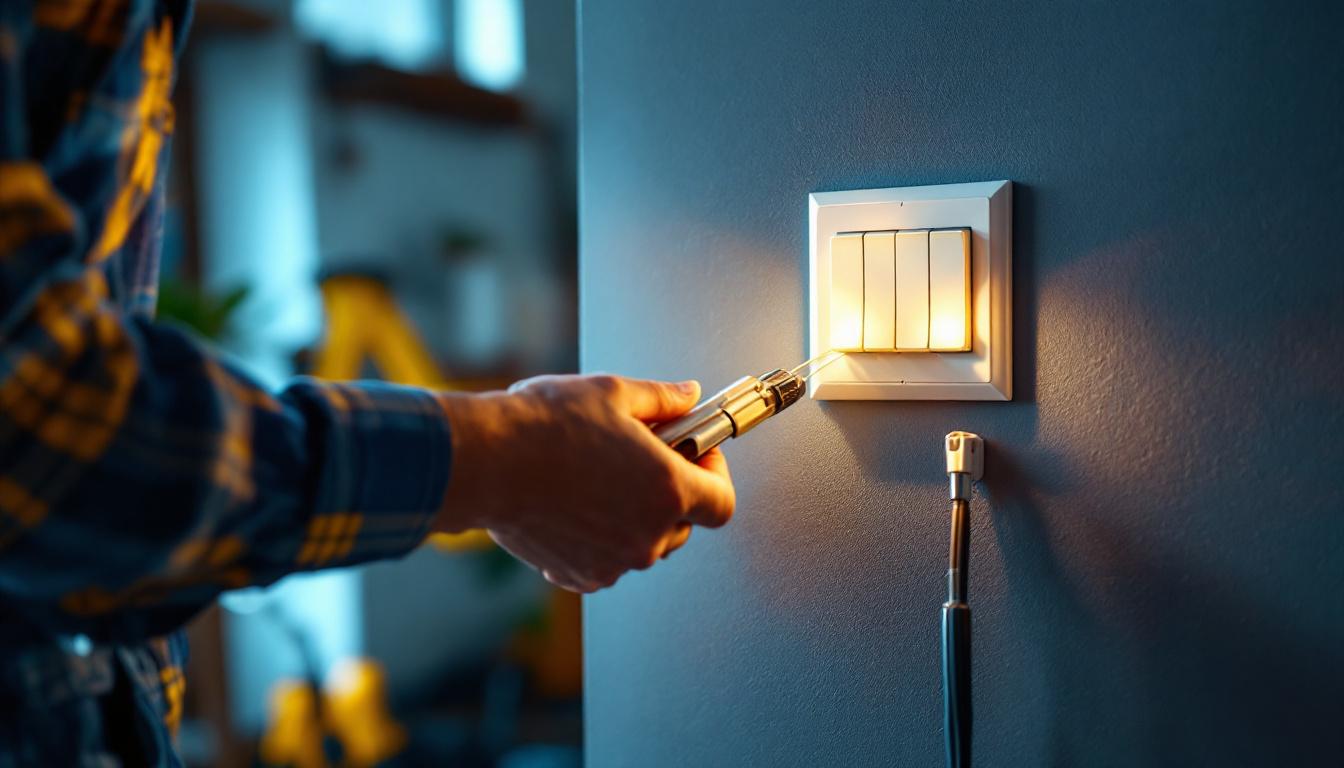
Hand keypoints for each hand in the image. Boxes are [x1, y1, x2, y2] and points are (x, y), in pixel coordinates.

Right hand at [436, 374, 734, 591]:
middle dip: (671, 492)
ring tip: (603, 478)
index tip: (696, 456)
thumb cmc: (544, 427)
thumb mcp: (614, 393)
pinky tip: (578, 505)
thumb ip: (663, 399)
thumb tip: (688, 394)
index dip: (715, 476)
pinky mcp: (580, 575)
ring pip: (644, 543)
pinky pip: (609, 561)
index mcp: (667, 490)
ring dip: (636, 516)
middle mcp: (647, 535)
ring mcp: (614, 562)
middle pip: (684, 524)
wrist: (484, 462)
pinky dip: (602, 539)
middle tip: (643, 459)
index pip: (722, 503)